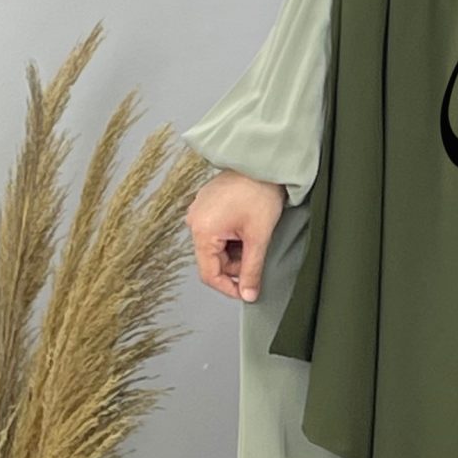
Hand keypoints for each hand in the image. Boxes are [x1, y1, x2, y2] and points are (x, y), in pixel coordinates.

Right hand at [187, 171, 284, 302]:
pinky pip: (216, 232)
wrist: (263, 163)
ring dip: (236, 251)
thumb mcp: (258, 237)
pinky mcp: (206, 205)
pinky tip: (247, 228)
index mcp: (202, 231)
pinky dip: (232, 237)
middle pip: (213, 260)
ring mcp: (199, 211)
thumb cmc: (260, 193)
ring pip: (216, 247)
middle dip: (236, 265)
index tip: (247, 292)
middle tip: (257, 258)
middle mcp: (194, 221)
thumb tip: (248, 294)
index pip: (209, 274)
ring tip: (254, 237)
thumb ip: (252, 270)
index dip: (229, 288)